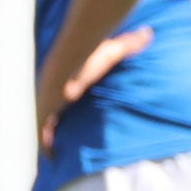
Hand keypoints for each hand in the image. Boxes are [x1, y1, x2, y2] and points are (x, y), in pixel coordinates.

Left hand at [37, 27, 151, 149]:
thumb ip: (129, 42)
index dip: (63, 102)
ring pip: (44, 124)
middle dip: (53, 122)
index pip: (60, 92)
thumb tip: (149, 32)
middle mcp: (50, 89)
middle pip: (49, 109)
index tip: (69, 109)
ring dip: (49, 136)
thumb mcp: (114, 49)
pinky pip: (42, 134)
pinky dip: (45, 146)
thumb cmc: (91, 54)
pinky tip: (52, 158)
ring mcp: (44, 101)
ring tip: (57, 151)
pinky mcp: (43, 112)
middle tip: (61, 135)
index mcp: (63, 76)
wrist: (72, 58)